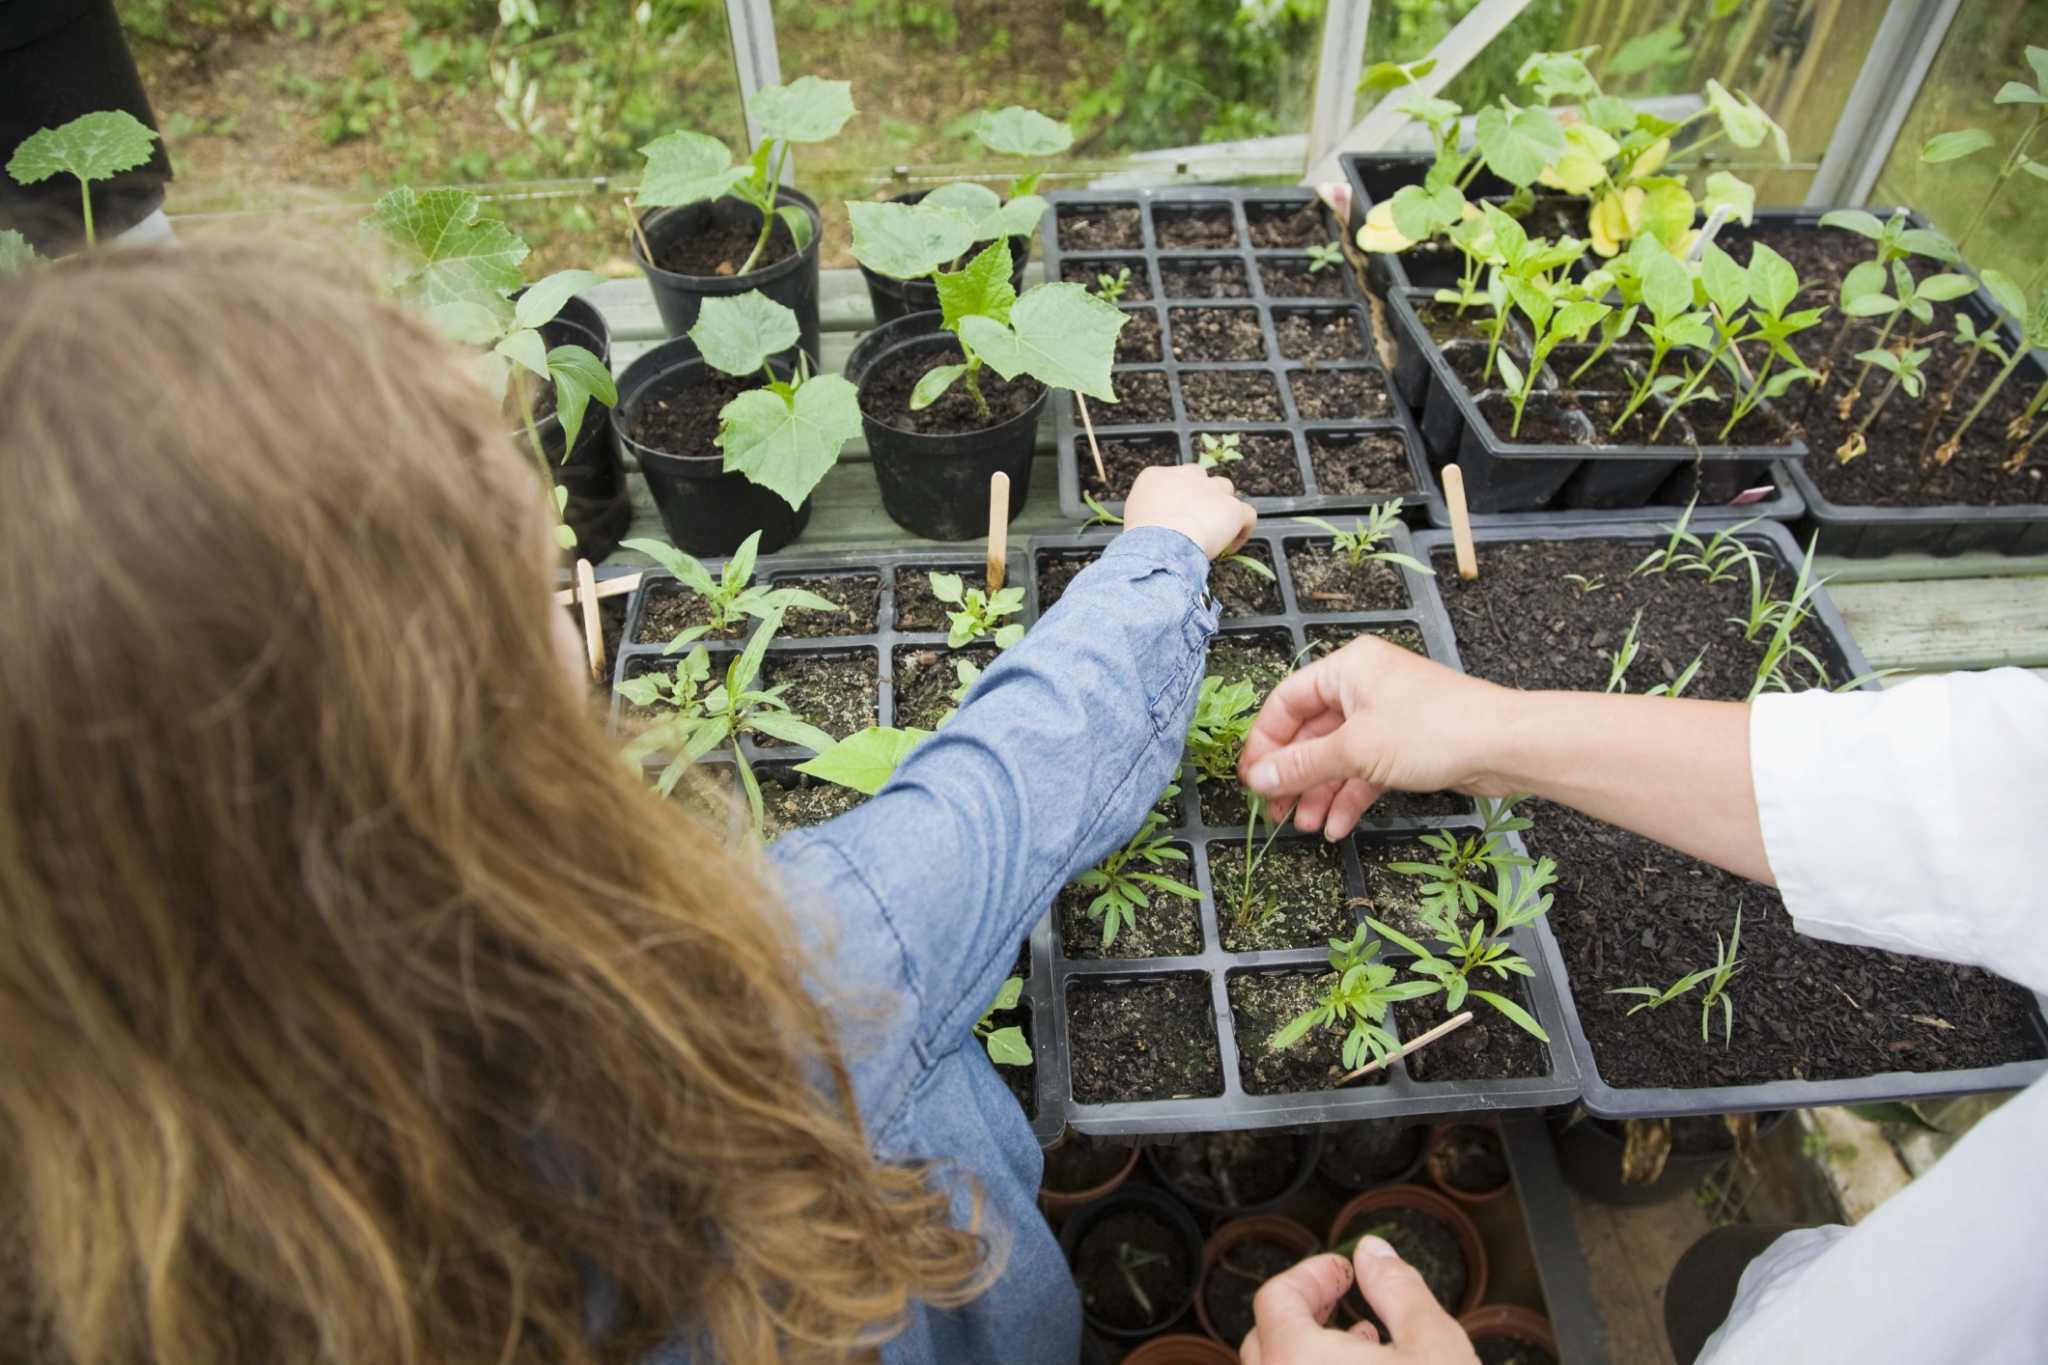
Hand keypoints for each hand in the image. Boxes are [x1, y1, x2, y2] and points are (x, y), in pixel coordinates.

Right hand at [1122, 463, 1255, 560]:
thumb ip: (1148, 507)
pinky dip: (1243, 529)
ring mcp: (1212, 489)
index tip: (1176, 516)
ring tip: (1216, 530)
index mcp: (1158, 475)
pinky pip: (1247, 514)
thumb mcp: (1133, 514)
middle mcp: (1187, 475)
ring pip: (1225, 490)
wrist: (1161, 542)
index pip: (1173, 478)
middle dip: (1201, 496)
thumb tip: (1159, 519)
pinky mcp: (1233, 508)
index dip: (1178, 497)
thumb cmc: (1141, 535)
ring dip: (1222, 507)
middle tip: (1196, 521)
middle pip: (1201, 479)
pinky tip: (1233, 544)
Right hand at [1237, 636, 1517, 839]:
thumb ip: (1302, 765)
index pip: (1287, 702)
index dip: (1265, 742)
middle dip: (1293, 775)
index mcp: (1348, 668)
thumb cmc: (1432, 730)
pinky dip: (1350, 797)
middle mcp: (1364, 687)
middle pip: (1311, 733)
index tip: (1251, 779)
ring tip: (1305, 827)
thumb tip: (1257, 779)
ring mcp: (1387, 717)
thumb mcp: (1356, 749)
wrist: (1505, 746)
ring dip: (1319, 792)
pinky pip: (1365, 770)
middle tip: (1275, 811)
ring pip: (1338, 756)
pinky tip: (1337, 827)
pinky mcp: (1407, 746)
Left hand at [1239, 1237, 1478, 1363]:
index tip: (1344, 1269)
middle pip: (1265, 1338)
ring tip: (1361, 1343)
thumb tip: (1375, 1252)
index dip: (1312, 1274)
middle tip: (1343, 1295)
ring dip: (1309, 1350)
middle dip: (1305, 1310)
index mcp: (1298, 1361)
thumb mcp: (1435, 1346)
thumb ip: (1398, 1289)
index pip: (1275, 1298)